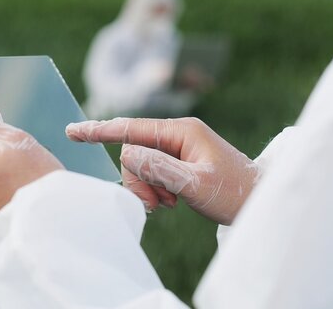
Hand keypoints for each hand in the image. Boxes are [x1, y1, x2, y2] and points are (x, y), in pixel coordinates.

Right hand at [66, 118, 258, 224]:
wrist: (259, 200)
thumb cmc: (234, 192)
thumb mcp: (197, 185)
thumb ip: (162, 169)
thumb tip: (127, 154)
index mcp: (182, 131)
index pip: (131, 128)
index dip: (100, 130)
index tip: (73, 131)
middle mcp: (177, 134)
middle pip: (133, 152)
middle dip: (138, 180)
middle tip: (157, 205)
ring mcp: (178, 147)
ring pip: (140, 165)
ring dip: (148, 188)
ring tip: (170, 203)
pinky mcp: (178, 160)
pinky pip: (151, 172)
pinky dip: (155, 190)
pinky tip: (172, 201)